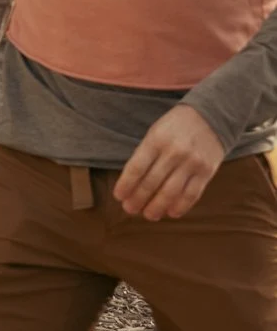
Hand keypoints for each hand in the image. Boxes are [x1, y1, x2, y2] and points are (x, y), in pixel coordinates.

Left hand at [114, 105, 224, 220]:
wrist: (211, 116)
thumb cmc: (176, 127)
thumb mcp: (155, 132)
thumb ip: (145, 155)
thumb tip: (131, 185)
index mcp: (156, 140)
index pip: (136, 168)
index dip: (126, 185)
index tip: (119, 197)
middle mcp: (174, 152)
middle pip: (151, 183)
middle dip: (138, 199)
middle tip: (130, 209)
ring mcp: (192, 162)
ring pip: (171, 192)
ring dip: (157, 207)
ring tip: (149, 215)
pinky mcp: (207, 171)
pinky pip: (192, 194)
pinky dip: (180, 206)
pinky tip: (171, 212)